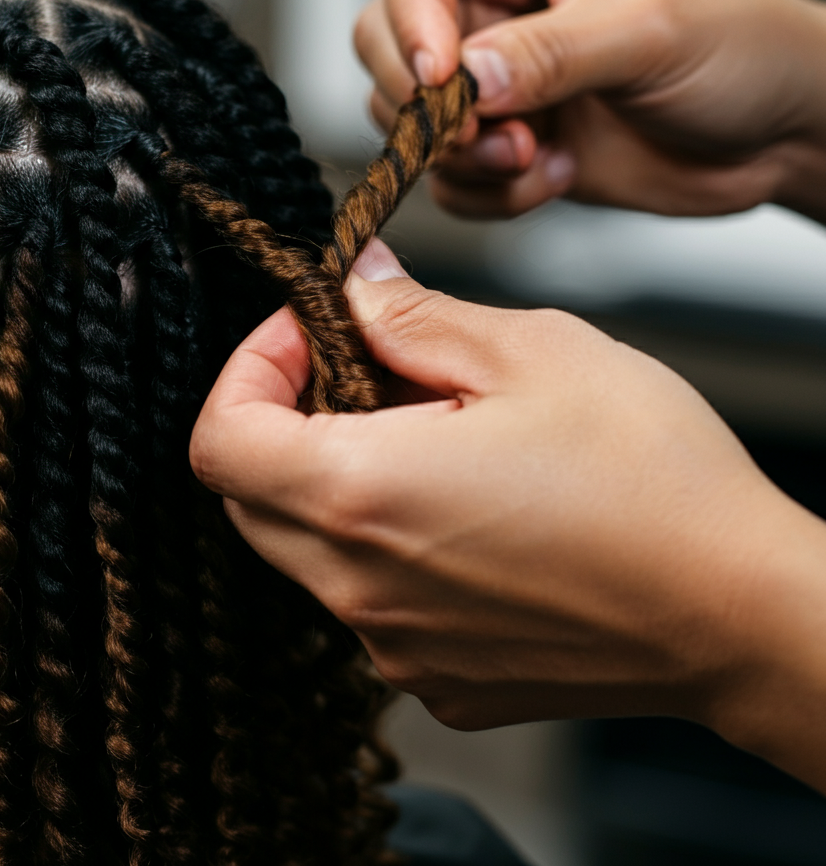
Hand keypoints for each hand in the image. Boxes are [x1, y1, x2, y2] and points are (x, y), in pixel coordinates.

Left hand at [191, 240, 825, 793]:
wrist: (739, 612)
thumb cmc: (653, 480)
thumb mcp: (530, 351)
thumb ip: (412, 315)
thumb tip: (353, 281)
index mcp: (363, 495)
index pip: (221, 437)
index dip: (252, 367)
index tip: (311, 336)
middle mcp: (359, 589)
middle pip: (253, 494)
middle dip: (288, 419)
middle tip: (368, 373)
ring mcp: (394, 647)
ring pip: (309, 548)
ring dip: (341, 480)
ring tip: (435, 438)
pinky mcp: (438, 678)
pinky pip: (369, 601)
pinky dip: (387, 545)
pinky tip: (468, 514)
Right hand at [355, 0, 825, 220]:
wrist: (772, 129)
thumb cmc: (738, 41)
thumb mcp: (647, 28)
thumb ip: (548, 51)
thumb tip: (464, 80)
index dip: (410, 20)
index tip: (438, 79)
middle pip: (385, 41)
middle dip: (425, 102)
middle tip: (486, 132)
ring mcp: (492, 74)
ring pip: (406, 118)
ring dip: (461, 156)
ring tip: (534, 155)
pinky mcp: (501, 138)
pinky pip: (447, 176)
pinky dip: (487, 193)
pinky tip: (553, 175)